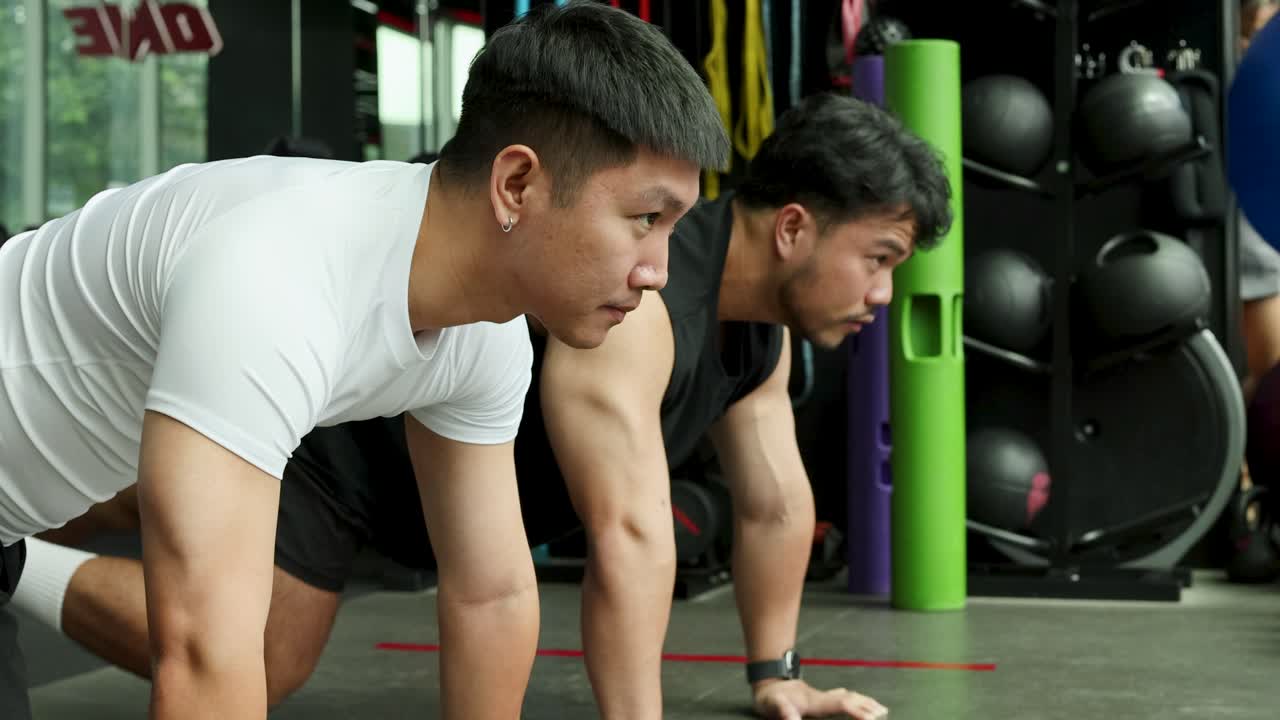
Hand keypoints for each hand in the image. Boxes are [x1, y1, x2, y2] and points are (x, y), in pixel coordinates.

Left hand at [753, 679, 887, 719]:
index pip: (841, 705)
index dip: (857, 711)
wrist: (768, 682)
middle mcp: (822, 698)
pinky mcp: (819, 697)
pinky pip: (842, 697)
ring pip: (848, 696)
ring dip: (864, 701)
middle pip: (850, 699)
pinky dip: (853, 698)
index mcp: (815, 702)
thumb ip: (785, 712)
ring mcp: (821, 696)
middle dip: (867, 705)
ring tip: (879, 707)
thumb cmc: (770, 698)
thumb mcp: (773, 705)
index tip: (872, 718)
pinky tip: (855, 698)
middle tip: (884, 712)